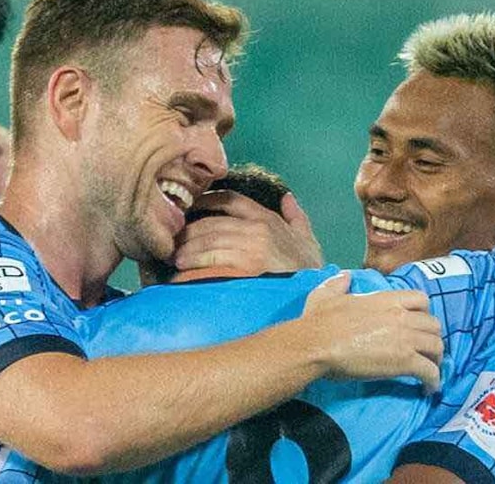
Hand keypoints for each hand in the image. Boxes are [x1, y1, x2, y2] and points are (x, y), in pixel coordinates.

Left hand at [174, 190, 322, 273]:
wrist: (321, 296)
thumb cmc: (310, 270)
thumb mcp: (307, 240)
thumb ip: (296, 218)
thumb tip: (287, 198)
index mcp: (268, 218)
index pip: (229, 200)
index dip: (205, 201)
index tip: (189, 208)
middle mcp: (258, 228)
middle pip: (211, 223)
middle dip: (189, 233)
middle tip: (174, 243)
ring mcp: (253, 247)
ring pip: (209, 242)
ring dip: (187, 251)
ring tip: (176, 260)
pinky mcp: (248, 267)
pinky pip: (212, 262)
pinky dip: (194, 266)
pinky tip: (183, 272)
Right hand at [301, 272, 442, 391]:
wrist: (316, 345)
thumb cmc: (318, 322)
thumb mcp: (325, 295)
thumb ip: (338, 284)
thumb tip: (345, 276)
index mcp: (385, 299)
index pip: (421, 299)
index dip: (424, 312)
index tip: (418, 324)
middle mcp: (400, 316)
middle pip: (434, 325)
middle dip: (432, 337)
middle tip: (424, 350)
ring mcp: (405, 338)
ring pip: (437, 347)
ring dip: (436, 359)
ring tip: (429, 370)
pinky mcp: (404, 361)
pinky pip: (430, 371)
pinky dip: (433, 381)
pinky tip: (429, 388)